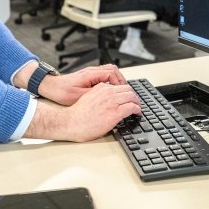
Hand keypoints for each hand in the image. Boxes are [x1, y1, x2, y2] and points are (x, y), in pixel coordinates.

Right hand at [26, 83, 140, 141]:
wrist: (71, 122)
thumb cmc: (77, 114)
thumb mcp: (88, 97)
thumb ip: (99, 95)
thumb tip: (107, 100)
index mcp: (101, 88)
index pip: (119, 85)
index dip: (126, 92)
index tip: (128, 97)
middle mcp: (107, 92)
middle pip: (128, 89)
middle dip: (133, 96)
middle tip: (135, 102)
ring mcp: (112, 102)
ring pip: (131, 97)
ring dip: (137, 102)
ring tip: (138, 107)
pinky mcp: (115, 113)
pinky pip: (132, 107)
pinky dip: (137, 109)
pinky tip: (137, 113)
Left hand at [39, 64, 126, 105]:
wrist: (51, 88)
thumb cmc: (62, 92)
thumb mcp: (79, 96)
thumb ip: (94, 95)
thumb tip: (107, 97)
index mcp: (90, 74)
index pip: (112, 72)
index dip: (119, 82)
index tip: (122, 91)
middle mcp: (91, 71)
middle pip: (113, 69)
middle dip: (121, 80)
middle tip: (124, 91)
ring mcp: (90, 73)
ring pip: (109, 71)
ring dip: (116, 80)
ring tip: (119, 92)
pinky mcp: (88, 77)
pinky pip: (104, 75)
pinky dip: (110, 82)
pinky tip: (109, 91)